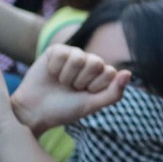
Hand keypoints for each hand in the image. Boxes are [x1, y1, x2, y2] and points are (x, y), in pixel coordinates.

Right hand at [10, 44, 130, 134]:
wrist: (34, 110)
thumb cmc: (64, 109)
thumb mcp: (91, 105)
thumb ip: (113, 93)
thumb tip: (128, 73)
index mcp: (101, 75)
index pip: (110, 72)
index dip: (96, 86)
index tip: (85, 94)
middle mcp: (89, 62)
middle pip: (96, 63)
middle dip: (81, 81)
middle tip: (71, 89)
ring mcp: (73, 55)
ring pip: (79, 58)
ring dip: (67, 76)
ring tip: (61, 83)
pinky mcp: (56, 51)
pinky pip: (62, 54)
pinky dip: (55, 69)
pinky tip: (51, 74)